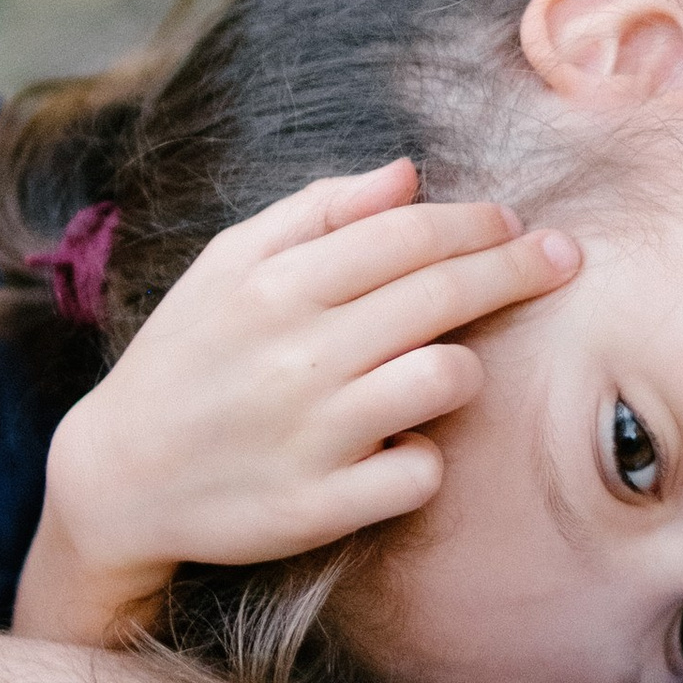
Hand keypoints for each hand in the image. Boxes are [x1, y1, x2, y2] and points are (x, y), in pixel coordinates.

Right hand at [20, 164, 580, 640]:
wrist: (117, 479)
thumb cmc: (185, 358)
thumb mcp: (226, 265)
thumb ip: (316, 213)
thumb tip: (407, 174)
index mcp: (275, 286)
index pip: (408, 235)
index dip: (478, 224)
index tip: (517, 224)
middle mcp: (297, 355)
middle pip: (445, 294)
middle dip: (519, 268)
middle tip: (565, 259)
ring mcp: (312, 436)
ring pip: (447, 379)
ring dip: (463, 368)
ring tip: (444, 367)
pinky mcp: (320, 508)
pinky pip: (421, 474)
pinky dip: (423, 459)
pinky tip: (398, 446)